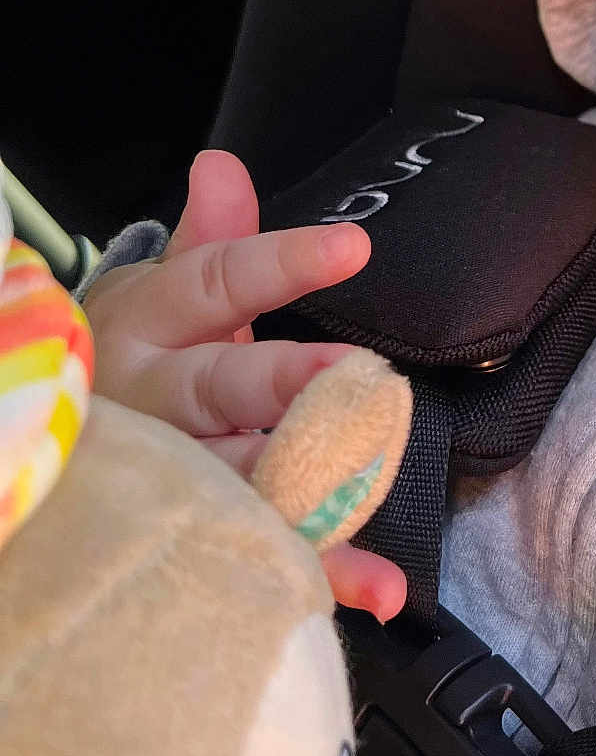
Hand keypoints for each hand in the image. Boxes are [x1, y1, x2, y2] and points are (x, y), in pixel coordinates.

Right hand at [86, 149, 406, 620]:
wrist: (57, 432)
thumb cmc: (140, 351)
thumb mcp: (167, 290)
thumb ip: (212, 237)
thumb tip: (222, 165)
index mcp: (152, 324)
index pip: (220, 282)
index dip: (282, 264)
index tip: (352, 247)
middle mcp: (155, 402)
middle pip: (222, 388)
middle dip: (287, 385)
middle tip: (357, 375)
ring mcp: (167, 475)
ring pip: (238, 479)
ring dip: (311, 493)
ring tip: (373, 499)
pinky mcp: (191, 533)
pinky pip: (259, 551)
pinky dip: (320, 572)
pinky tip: (377, 590)